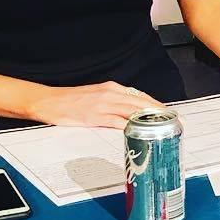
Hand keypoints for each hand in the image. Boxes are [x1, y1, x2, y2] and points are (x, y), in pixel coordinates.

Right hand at [27, 81, 163, 129]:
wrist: (47, 101)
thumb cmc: (70, 100)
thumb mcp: (96, 95)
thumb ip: (113, 101)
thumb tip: (129, 110)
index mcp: (111, 88)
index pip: (139, 96)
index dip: (155, 104)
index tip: (167, 111)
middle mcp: (109, 94)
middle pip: (140, 103)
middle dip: (158, 112)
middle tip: (171, 120)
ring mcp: (102, 105)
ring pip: (131, 111)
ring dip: (148, 119)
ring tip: (161, 126)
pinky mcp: (93, 117)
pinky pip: (115, 121)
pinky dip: (128, 126)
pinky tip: (138, 130)